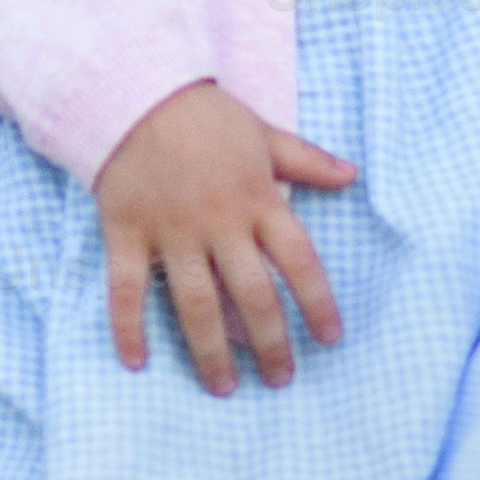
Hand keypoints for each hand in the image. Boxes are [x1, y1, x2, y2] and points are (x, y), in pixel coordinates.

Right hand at [89, 81, 356, 393]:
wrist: (135, 91)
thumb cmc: (205, 116)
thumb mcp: (264, 132)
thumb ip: (307, 160)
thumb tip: (352, 175)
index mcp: (258, 199)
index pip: (299, 261)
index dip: (318, 303)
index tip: (330, 339)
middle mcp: (219, 223)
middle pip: (252, 295)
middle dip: (269, 343)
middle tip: (280, 379)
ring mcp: (172, 231)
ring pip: (197, 303)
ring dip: (211, 351)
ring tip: (224, 388)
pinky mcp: (127, 233)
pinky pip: (128, 289)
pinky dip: (128, 327)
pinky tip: (136, 363)